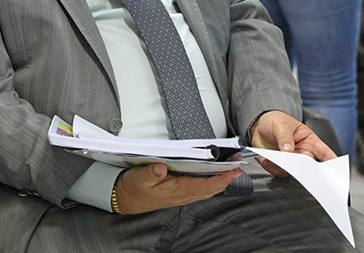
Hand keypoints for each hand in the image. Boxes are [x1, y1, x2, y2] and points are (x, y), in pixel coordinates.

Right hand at [115, 162, 241, 214]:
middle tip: (238, 163)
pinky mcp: (180, 192)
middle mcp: (183, 194)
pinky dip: (211, 181)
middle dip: (227, 177)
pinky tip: (214, 172)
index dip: (222, 178)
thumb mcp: (139, 178)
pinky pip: (200, 188)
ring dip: (221, 179)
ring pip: (208, 189)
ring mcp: (182, 195)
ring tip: (231, 166)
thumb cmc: (134, 188)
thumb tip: (161, 167)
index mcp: (177, 191)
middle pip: (211, 188)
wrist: (125, 198)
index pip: (206, 186)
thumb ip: (151, 173)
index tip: (234, 170)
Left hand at [249, 111, 336, 176]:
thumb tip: (288, 150)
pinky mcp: (279, 165)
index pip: (324, 152)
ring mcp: (291, 160)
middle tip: (295, 164)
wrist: (260, 126)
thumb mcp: (282, 125)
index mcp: (309, 141)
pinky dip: (272, 168)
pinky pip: (279, 172)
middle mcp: (302, 152)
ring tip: (273, 158)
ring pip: (293, 171)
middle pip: (308, 165)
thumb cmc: (277, 121)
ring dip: (283, 167)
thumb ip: (285, 137)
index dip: (331, 161)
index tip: (336, 169)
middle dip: (304, 168)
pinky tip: (266, 160)